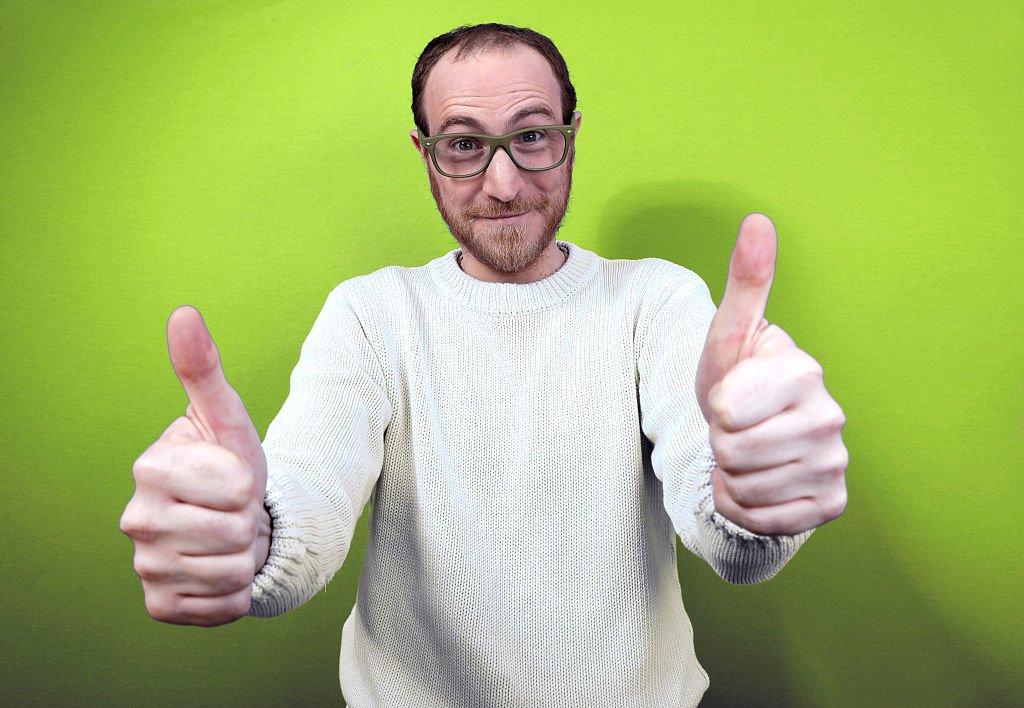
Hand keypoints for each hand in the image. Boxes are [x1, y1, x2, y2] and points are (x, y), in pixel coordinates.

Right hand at [120, 306, 270, 625]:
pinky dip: (238, 590)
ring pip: (235, 569)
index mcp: (150, 468)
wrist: (232, 519)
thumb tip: (183, 312)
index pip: (237, 485)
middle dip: (251, 519)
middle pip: (237, 530)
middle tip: (236, 510)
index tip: (234, 476)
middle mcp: (135, 521)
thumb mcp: (225, 416)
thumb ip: (204, 369)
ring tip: (232, 536)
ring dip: (249, 553)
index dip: (251, 481)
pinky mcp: (161, 606)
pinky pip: (226, 605)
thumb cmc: (229, 462)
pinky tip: (221, 568)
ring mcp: (145, 567)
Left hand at [695, 213, 847, 535]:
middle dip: (720, 441)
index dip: (716, 406)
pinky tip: (759, 482)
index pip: (727, 410)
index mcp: (805, 371)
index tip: (732, 395)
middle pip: (732, 449)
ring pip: (744, 485)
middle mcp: (831, 417)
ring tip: (746, 452)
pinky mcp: (831, 503)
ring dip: (731, 474)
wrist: (753, 437)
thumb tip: (757, 220)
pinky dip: (745, 506)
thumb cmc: (737, 379)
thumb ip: (745, 281)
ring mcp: (835, 463)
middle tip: (737, 428)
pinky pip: (761, 518)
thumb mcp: (729, 335)